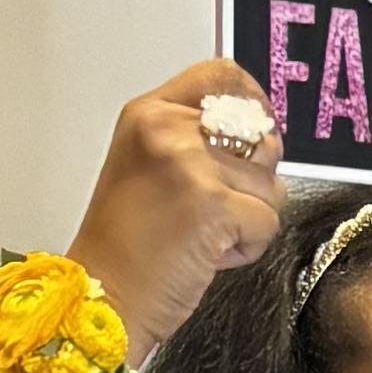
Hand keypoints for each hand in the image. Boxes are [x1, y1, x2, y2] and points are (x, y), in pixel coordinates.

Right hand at [67, 56, 290, 354]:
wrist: (101, 296)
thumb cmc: (125, 245)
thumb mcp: (147, 166)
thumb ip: (193, 140)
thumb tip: (257, 133)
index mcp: (148, 113)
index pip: (222, 76)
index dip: (253, 101)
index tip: (257, 127)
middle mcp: (168, 129)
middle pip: (258, 135)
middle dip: (252, 178)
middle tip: (212, 209)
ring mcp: (191, 165)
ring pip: (269, 184)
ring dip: (248, 218)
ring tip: (203, 235)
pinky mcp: (215, 205)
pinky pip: (268, 221)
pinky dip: (248, 247)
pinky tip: (208, 255)